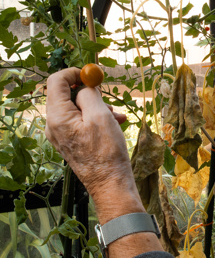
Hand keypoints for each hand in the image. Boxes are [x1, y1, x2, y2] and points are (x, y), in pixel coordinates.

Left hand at [45, 68, 143, 221]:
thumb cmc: (107, 152)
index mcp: (57, 116)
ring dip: (97, 107)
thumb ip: (89, 94)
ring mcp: (60, 135)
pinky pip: (80, 122)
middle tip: (108, 98)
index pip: (56, 81)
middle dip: (89, 93)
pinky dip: (96, 119)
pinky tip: (115, 124)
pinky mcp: (70, 142)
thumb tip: (85, 84)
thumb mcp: (101, 116)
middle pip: (66, 95)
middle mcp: (53, 125)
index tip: (92, 75)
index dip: (74, 73)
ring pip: (76, 109)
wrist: (110, 184)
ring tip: (118, 116)